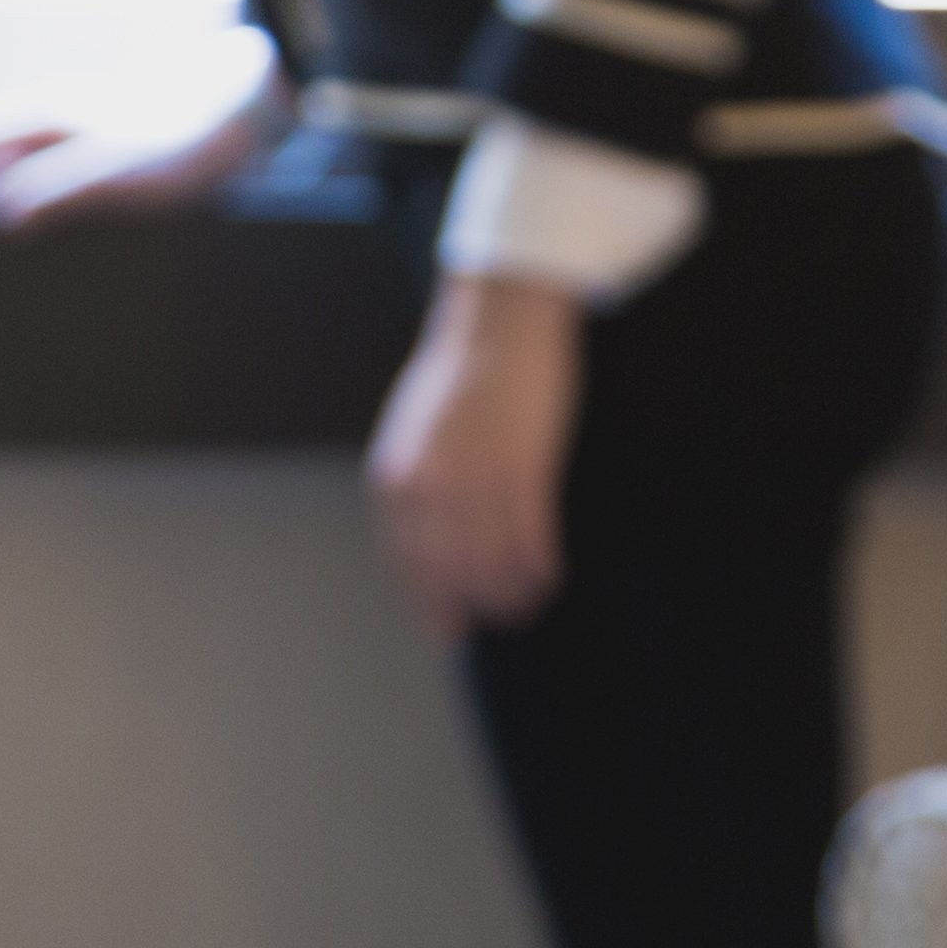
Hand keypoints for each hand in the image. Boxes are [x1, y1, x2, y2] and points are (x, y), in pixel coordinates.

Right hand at [0, 68, 290, 230]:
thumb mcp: (125, 172)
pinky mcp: (108, 158)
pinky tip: (30, 248)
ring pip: (13, 170)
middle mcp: (55, 120)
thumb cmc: (192, 138)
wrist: (257, 108)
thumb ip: (61, 190)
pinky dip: (28, 210)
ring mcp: (80, 136)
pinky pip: (50, 185)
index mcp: (48, 116)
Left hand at [371, 273, 578, 636]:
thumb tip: (431, 540)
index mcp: (396, 477)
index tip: (453, 630)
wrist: (499, 317)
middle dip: (479, 605)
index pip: (410, 563)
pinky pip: (530, 540)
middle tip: (505, 618)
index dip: (434, 603)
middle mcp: (429, 486)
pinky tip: (550, 575)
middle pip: (452, 573)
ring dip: (514, 593)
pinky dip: (540, 567)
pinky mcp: (523, 469)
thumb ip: (417, 483)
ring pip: (494, 565)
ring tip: (531, 600)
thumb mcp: (415, 432)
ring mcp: (475, 479)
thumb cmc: (463, 370)